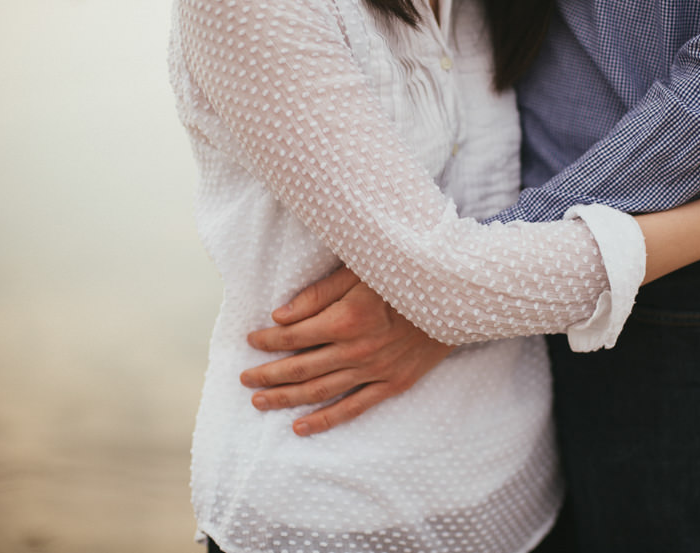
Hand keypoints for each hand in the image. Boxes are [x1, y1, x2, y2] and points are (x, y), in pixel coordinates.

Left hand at [239, 267, 452, 435]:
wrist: (454, 299)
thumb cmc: (405, 277)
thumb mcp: (359, 272)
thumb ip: (318, 294)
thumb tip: (280, 316)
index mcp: (345, 319)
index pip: (293, 335)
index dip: (266, 340)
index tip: (251, 341)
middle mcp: (355, 350)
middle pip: (299, 367)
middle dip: (267, 374)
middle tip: (245, 379)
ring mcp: (374, 371)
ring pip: (320, 391)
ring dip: (286, 398)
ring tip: (260, 402)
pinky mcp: (392, 384)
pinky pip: (353, 407)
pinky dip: (325, 419)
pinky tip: (301, 427)